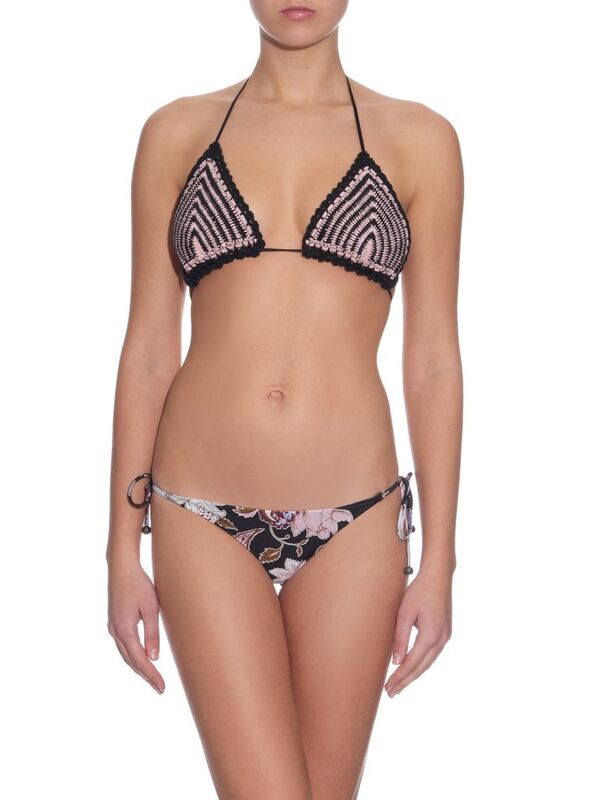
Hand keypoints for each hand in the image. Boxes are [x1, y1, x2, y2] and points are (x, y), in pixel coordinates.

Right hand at [107, 558, 164, 693]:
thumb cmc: (139, 585)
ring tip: (152, 678)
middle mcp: (115, 632)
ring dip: (138, 667)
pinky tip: (141, 658)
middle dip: (145, 675)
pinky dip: (133, 656)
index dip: (151, 675)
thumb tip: (154, 657)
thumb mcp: (151, 608)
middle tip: (160, 688)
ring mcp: (113, 628)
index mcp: (125, 630)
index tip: (161, 687)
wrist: (122, 568)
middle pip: (131, 661)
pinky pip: (124, 646)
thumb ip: (152, 633)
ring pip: (126, 655)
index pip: (139, 660)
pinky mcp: (114, 623)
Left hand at [384, 566, 452, 697]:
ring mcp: (445, 637)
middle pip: (421, 667)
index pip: (412, 664)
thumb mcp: (405, 613)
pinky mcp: (445, 633)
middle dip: (406, 681)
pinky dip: (421, 664)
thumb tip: (396, 662)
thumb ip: (400, 638)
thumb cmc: (419, 592)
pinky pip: (431, 654)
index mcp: (430, 636)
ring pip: (428, 663)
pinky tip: (413, 667)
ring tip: (399, 684)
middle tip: (391, 693)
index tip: (388, 689)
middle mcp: (441, 640)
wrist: (438, 577)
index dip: (399, 678)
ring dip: (414, 674)